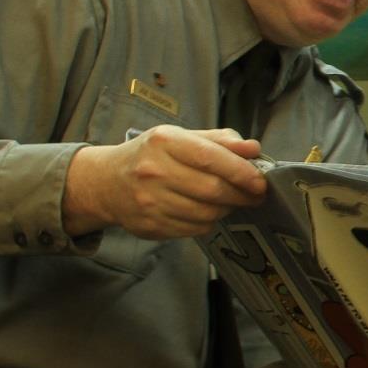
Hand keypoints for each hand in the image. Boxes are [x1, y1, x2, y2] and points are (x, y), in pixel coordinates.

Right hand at [63, 125, 264, 238]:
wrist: (106, 182)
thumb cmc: (151, 155)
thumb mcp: (180, 137)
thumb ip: (219, 141)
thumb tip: (253, 149)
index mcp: (165, 142)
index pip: (212, 158)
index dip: (242, 172)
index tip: (260, 182)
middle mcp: (154, 171)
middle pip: (213, 190)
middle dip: (241, 195)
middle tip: (254, 196)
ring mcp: (149, 202)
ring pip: (206, 214)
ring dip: (225, 210)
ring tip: (228, 201)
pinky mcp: (150, 226)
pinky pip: (194, 230)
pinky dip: (207, 222)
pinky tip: (205, 211)